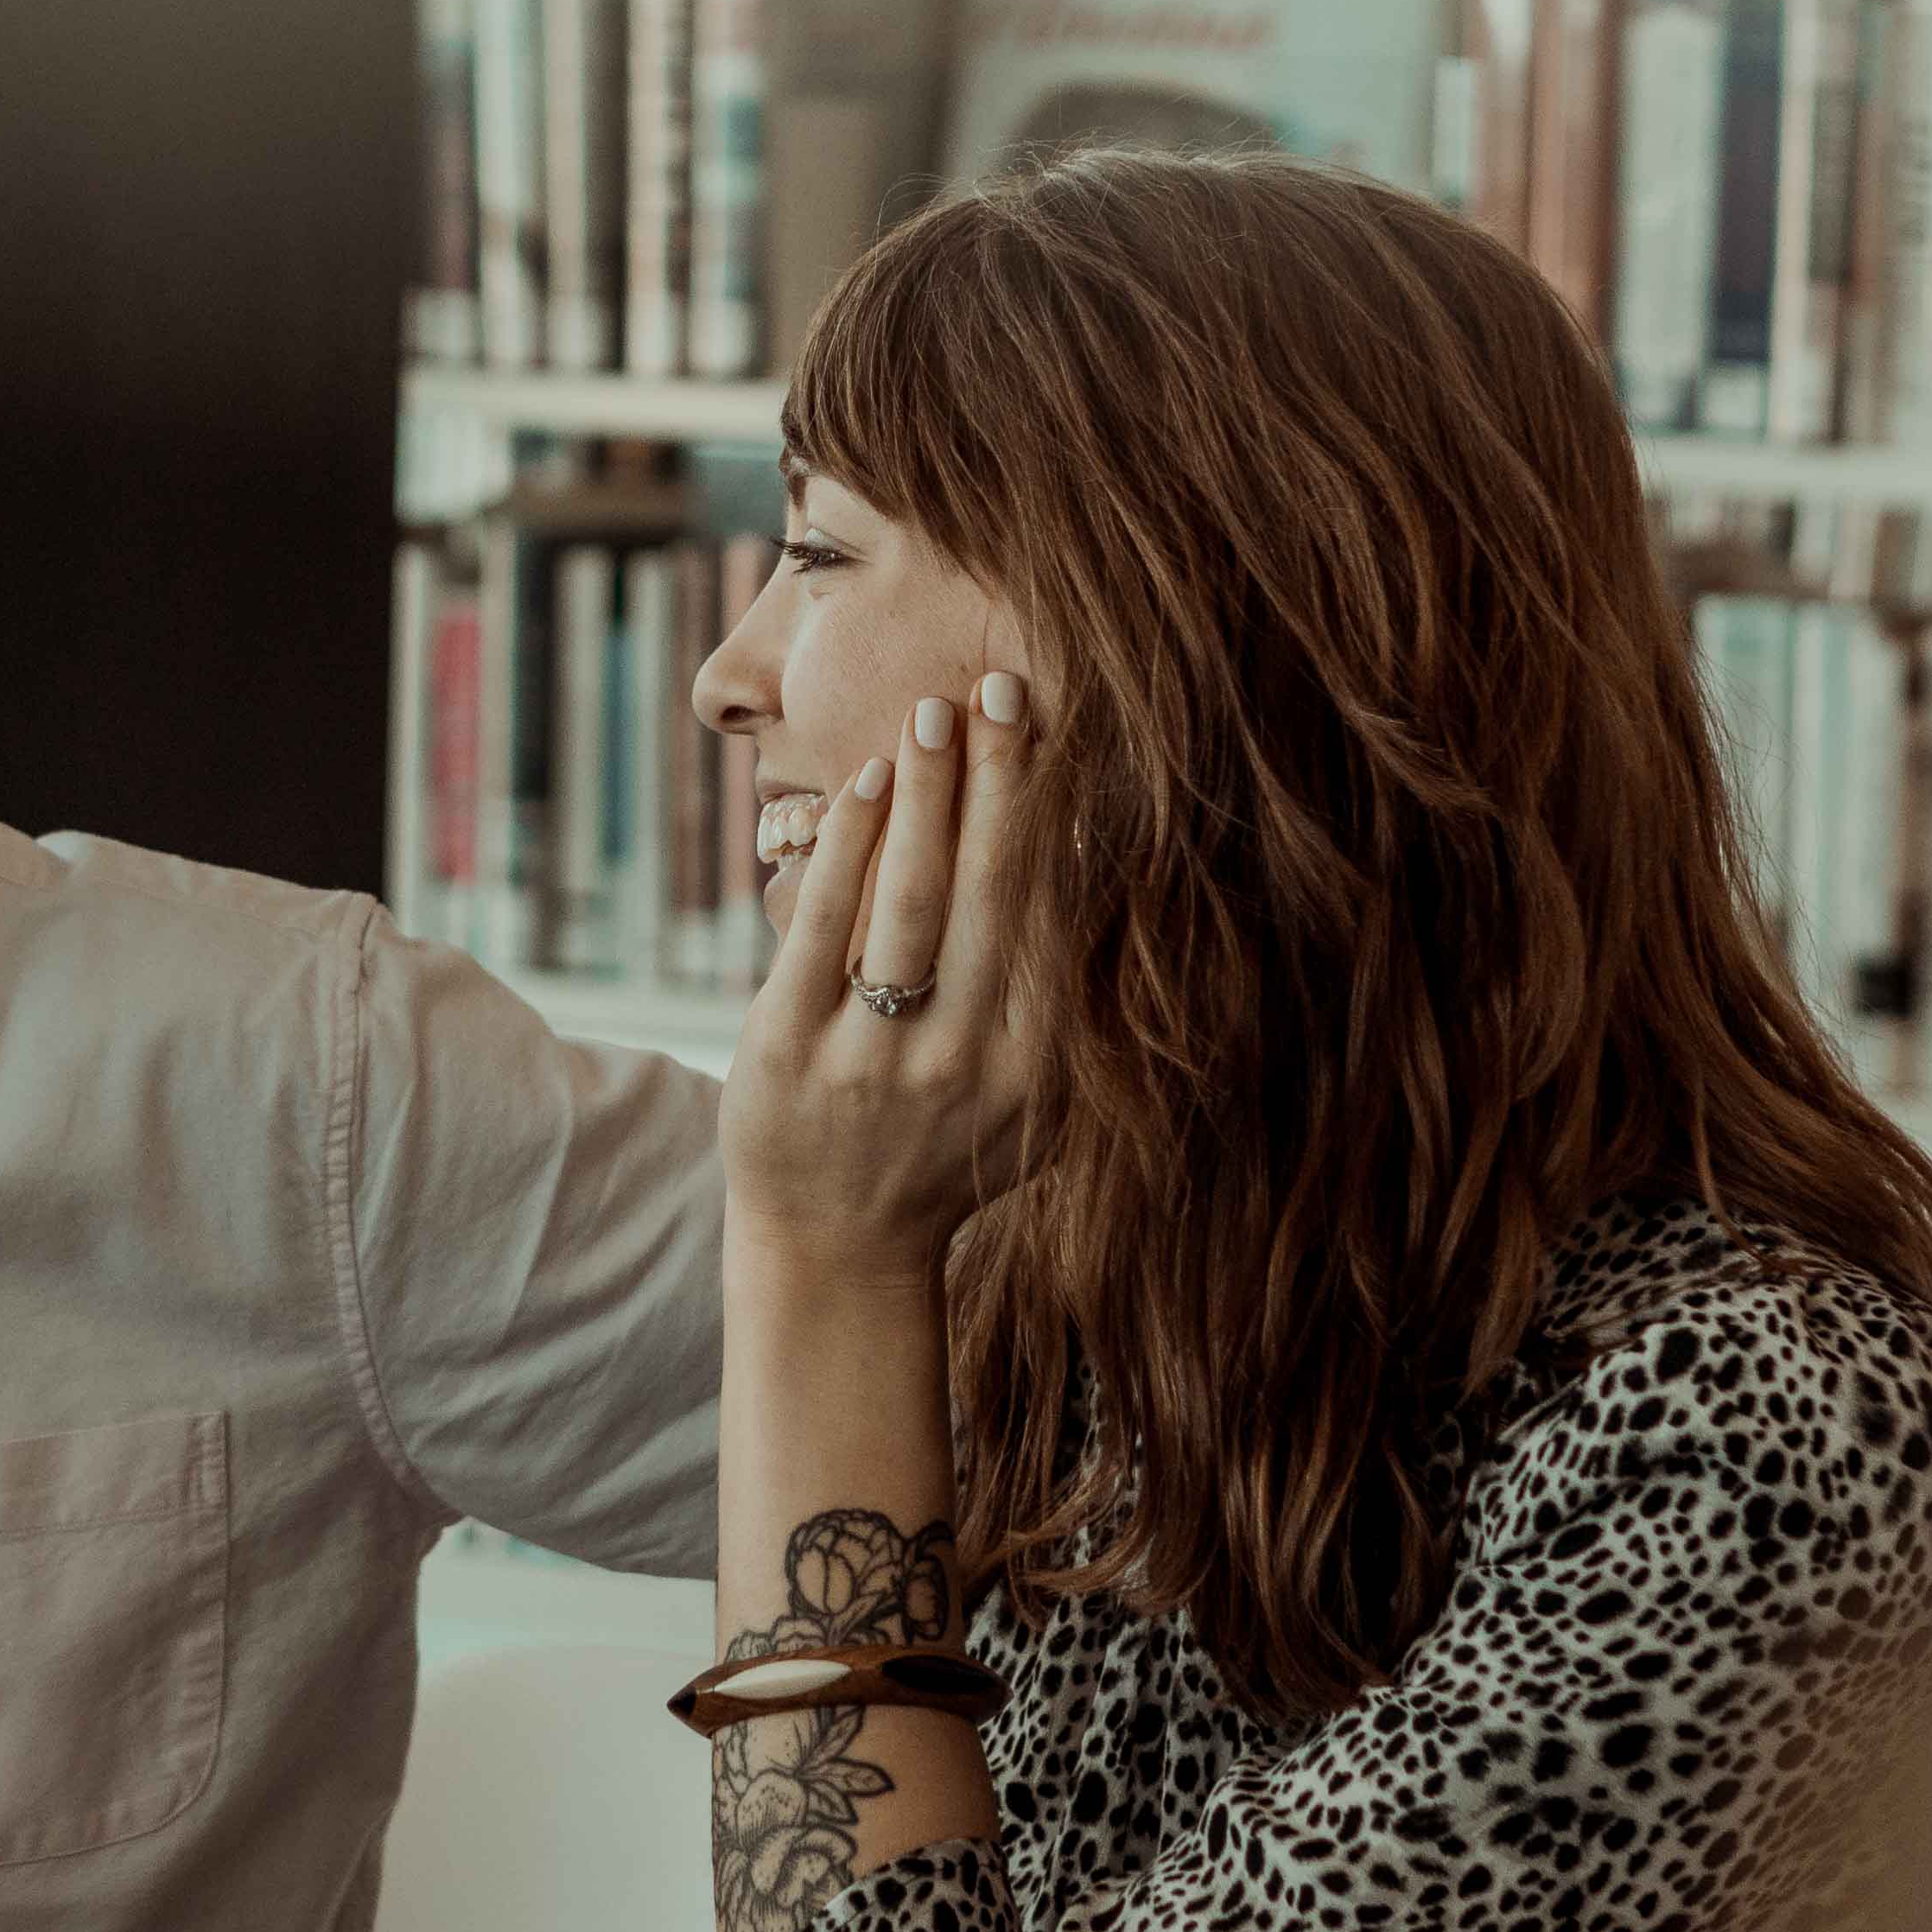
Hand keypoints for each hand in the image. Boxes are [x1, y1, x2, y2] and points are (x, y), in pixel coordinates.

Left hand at [727, 670, 1046, 1282]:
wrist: (836, 1246)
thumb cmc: (943, 1154)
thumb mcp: (1035, 1105)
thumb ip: (1080, 1014)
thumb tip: (1142, 893)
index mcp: (1037, 1066)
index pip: (1056, 915)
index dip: (1062, 817)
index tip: (1071, 729)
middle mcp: (965, 1062)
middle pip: (992, 891)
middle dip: (1002, 780)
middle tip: (1004, 684)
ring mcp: (873, 1058)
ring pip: (910, 899)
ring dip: (930, 795)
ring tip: (937, 712)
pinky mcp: (788, 1049)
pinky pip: (822, 927)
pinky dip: (850, 847)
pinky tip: (871, 783)